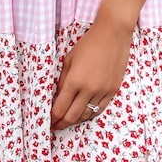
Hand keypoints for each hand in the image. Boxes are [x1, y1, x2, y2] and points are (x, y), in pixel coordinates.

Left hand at [51, 16, 133, 130]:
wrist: (113, 34)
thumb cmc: (88, 43)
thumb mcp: (69, 59)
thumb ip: (62, 80)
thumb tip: (58, 97)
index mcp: (74, 80)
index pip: (60, 108)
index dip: (52, 119)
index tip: (49, 122)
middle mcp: (88, 89)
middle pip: (72, 116)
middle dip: (61, 124)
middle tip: (56, 127)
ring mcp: (102, 90)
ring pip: (86, 115)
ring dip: (76, 121)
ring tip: (69, 121)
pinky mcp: (113, 89)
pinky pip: (100, 109)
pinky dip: (90, 114)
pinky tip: (84, 114)